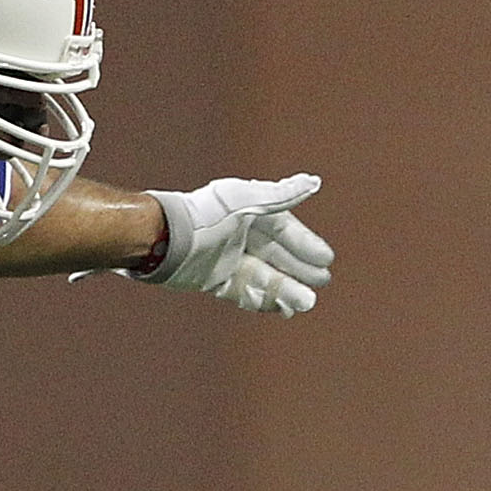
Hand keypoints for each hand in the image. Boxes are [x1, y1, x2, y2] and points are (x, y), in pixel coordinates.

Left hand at [138, 174, 334, 315]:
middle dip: (299, 269)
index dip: (306, 244)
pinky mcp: (213, 279)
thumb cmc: (205, 215)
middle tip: (322, 282)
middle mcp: (239, 235)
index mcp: (249, 213)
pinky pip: (243, 291)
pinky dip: (262, 300)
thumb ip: (280, 195)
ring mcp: (226, 258)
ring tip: (307, 303)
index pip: (285, 230)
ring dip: (286, 289)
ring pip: (264, 277)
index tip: (326, 259)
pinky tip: (281, 309)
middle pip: (276, 255)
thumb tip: (313, 182)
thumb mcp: (246, 200)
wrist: (164, 240)